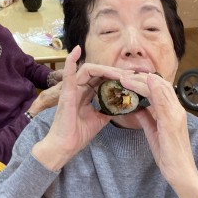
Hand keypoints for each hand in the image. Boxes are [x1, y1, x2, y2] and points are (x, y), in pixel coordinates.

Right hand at [32, 46, 131, 170]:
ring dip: (106, 70)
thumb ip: (109, 110)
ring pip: (89, 70)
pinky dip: (71, 60)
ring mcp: (72, 89)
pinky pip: (68, 74)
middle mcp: (78, 88)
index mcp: (86, 94)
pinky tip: (76, 50)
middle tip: (131, 76)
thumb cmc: (78, 134)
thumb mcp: (99, 120)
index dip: (116, 77)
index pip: (102, 79)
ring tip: (120, 74)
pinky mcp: (66, 93)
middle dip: (115, 73)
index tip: (132, 80)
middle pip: (98, 73)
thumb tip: (122, 105)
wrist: (65, 147)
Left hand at [121, 73, 197, 197]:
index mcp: (173, 112)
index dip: (144, 81)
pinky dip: (154, 89)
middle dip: (141, 77)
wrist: (181, 173)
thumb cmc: (169, 156)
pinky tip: (144, 83)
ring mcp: (176, 115)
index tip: (128, 78)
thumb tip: (137, 107)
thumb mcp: (154, 133)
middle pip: (160, 84)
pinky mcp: (172, 122)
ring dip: (142, 81)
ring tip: (125, 78)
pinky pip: (163, 101)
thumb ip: (147, 118)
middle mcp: (177, 110)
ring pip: (161, 89)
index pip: (160, 89)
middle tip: (123, 75)